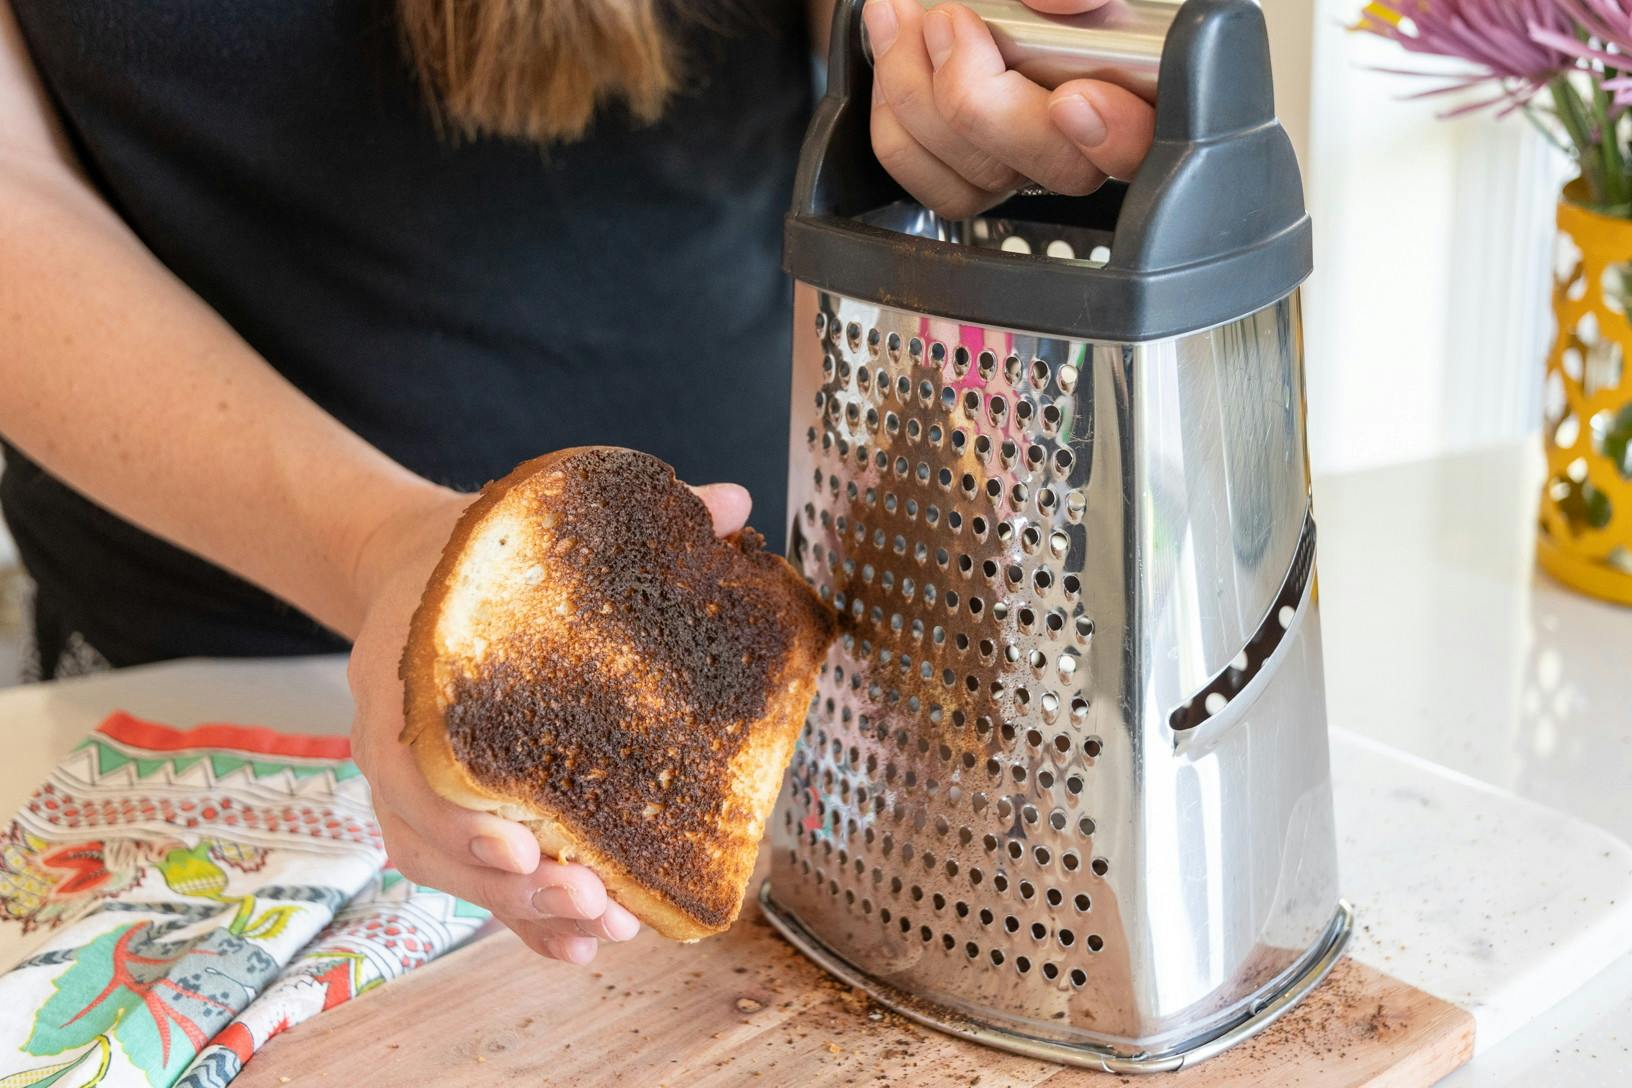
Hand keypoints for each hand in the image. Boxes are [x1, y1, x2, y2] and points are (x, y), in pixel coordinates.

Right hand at [345, 473, 753, 963]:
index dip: (458, 813)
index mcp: (414, 661)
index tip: (522, 847)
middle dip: (509, 885)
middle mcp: (399, 730)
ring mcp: (412, 776)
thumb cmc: (487, 549)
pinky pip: (465, 875)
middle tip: (590, 901)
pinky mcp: (440, 806)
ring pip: (445, 867)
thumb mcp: (541, 511)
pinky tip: (579, 947)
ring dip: (517, 913)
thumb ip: (636, 510)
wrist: (408, 563)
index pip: (410, 754)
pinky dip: (516, 919)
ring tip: (600, 933)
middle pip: (432, 832)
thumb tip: (730, 503)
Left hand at [864, 0, 1156, 218]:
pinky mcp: (975, 167)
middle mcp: (1092, 133)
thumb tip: (1060, 3)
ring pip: (987, 176)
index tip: (1073, 98)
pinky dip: (899, 120)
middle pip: (1061, 169)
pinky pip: (934, 180)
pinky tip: (897, 55)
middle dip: (986, 100)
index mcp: (1142, 82)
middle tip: (949, 21)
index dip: (1117, 135)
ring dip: (924, 97)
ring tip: (902, 17)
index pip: (1153, 138)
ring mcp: (1031, 156)